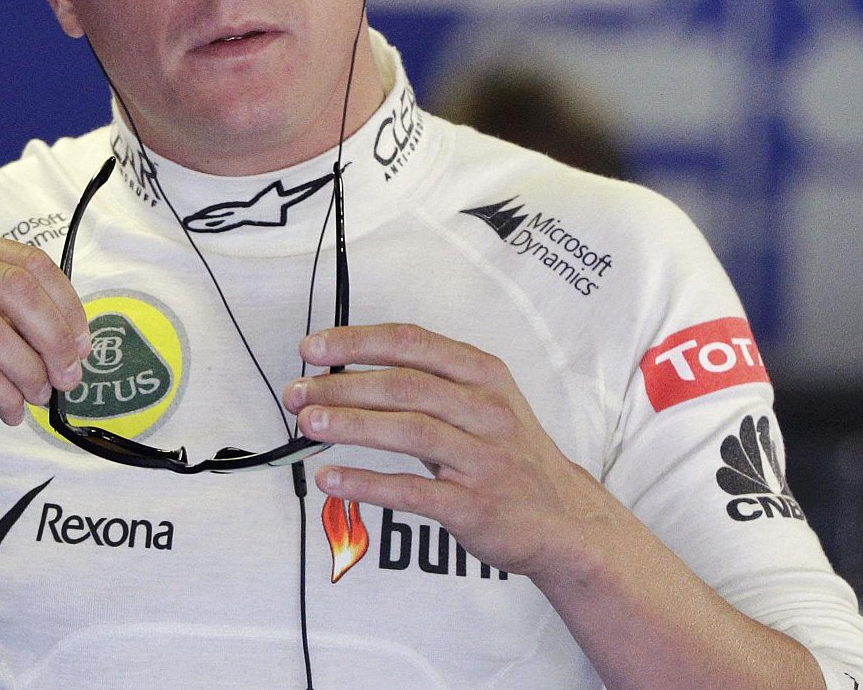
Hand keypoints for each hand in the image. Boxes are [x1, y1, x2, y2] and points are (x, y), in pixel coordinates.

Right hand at [0, 223, 90, 427]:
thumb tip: (62, 337)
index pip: (29, 263)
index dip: (67, 305)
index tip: (83, 343)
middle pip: (18, 290)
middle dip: (57, 337)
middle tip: (70, 375)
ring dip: (32, 369)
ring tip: (40, 397)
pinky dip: (2, 392)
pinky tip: (9, 409)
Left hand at [283, 323, 626, 583]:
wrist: (566, 520)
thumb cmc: (509, 454)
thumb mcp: (483, 402)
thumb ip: (425, 385)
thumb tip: (344, 377)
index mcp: (483, 374)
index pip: (411, 343)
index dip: (356, 341)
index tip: (312, 348)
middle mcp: (486, 410)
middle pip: (403, 385)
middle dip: (341, 386)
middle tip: (297, 393)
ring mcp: (483, 459)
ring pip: (407, 430)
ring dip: (349, 425)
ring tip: (307, 424)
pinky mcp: (475, 506)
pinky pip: (412, 490)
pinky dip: (366, 483)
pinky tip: (331, 478)